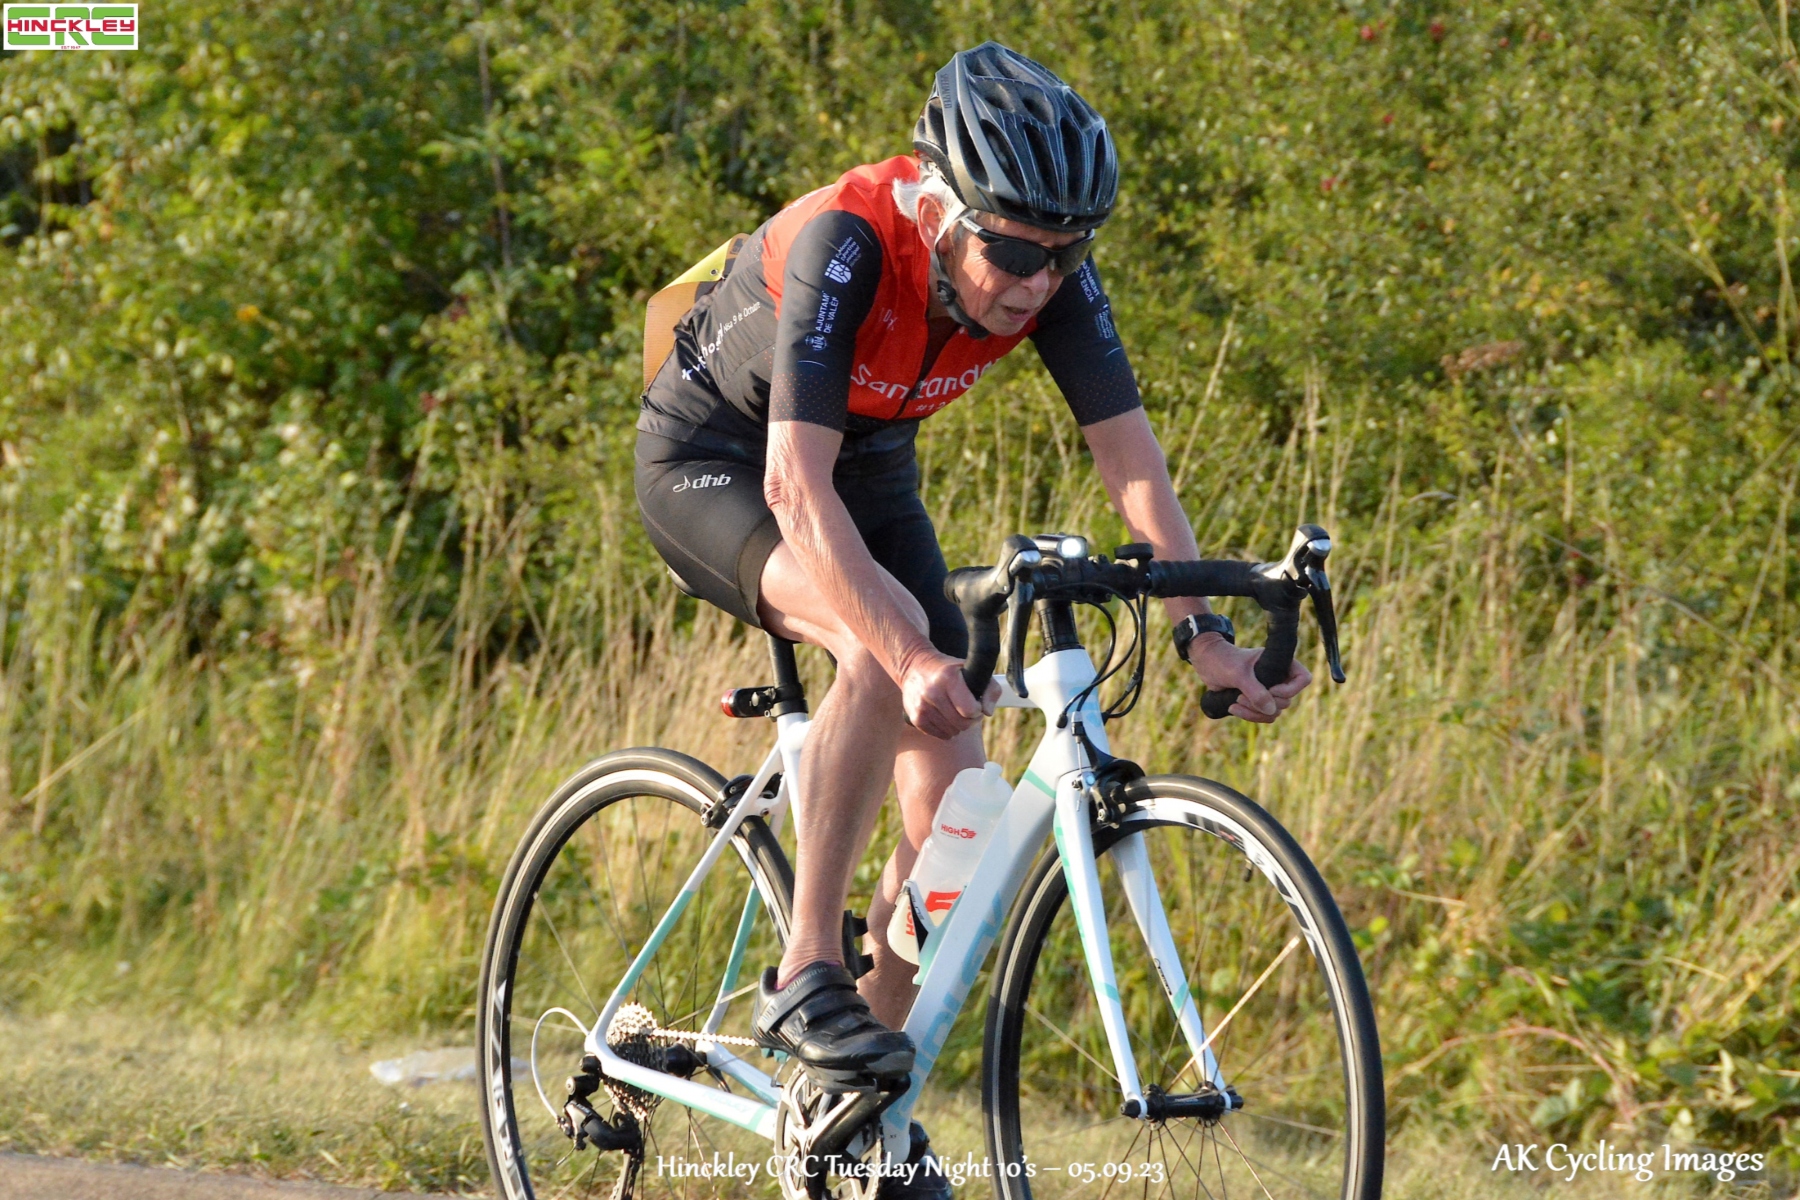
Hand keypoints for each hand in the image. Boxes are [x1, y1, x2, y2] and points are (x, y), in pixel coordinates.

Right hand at [898, 650, 999, 739]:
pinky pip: (941, 735)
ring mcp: (922, 706)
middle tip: (969, 710)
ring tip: (956, 712)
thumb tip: (987, 712)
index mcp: (948, 678)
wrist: (914, 667)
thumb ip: (990, 688)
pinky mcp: (916, 718)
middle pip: (962, 724)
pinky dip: (947, 729)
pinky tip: (945, 716)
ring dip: (959, 725)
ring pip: (952, 733)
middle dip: (971, 720)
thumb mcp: (972, 669)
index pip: (970, 710)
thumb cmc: (949, 669)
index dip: (978, 710)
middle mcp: (932, 692)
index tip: (976, 703)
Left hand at [1190, 634, 1311, 723]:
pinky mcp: (1256, 700)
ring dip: (1255, 712)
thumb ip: (1255, 691)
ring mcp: (1267, 690)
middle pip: (1286, 701)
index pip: (1303, 679)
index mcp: (1280, 663)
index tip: (1271, 690)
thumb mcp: (1239, 674)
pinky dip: (1249, 716)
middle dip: (1264, 704)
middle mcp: (1277, 677)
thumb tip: (1271, 710)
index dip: (1291, 689)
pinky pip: (1263, 716)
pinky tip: (1232, 708)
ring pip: (1274, 712)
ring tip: (1235, 703)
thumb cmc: (1223, 660)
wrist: (1206, 663)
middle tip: (1242, 696)